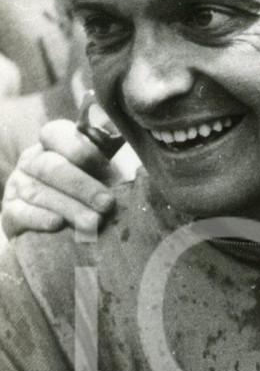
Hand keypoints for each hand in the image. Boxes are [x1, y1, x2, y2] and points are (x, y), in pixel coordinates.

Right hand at [1, 119, 117, 237]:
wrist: (56, 237)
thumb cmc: (88, 199)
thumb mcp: (101, 177)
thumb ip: (112, 165)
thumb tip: (137, 157)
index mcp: (53, 145)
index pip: (56, 134)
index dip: (80, 149)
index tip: (106, 167)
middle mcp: (32, 161)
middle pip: (51, 166)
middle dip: (82, 186)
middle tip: (107, 204)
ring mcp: (17, 185)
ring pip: (38, 192)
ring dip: (69, 207)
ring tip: (93, 223)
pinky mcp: (9, 212)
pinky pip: (20, 212)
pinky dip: (39, 218)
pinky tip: (57, 225)